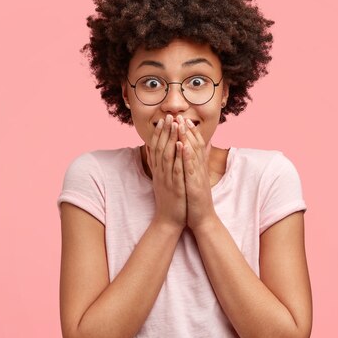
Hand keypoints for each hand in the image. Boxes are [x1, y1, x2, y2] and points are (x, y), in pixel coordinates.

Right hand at [146, 114, 186, 230]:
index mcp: (158, 171)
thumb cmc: (168, 200)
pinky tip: (180, 145)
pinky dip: (178, 156)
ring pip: (167, 155)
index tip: (163, 120)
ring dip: (170, 138)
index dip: (159, 133)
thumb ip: (160, 167)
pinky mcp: (175, 187)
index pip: (156, 148)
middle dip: (165, 131)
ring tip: (174, 124)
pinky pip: (176, 169)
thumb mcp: (162, 181)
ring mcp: (167, 179)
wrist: (168, 221)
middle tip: (168, 116)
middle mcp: (160, 173)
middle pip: (160, 148)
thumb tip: (156, 154)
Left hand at [176, 115, 218, 231]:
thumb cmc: (196, 200)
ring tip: (181, 124)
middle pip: (195, 145)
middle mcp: (200, 169)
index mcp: (198, 168)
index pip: (196, 146)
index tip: (183, 119)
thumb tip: (196, 158)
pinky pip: (191, 168)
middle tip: (181, 115)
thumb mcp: (196, 181)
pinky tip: (183, 145)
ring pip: (193, 153)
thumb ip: (196, 167)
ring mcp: (198, 176)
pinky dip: (187, 155)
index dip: (190, 132)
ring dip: (187, 137)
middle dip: (188, 130)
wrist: (202, 219)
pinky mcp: (195, 185)